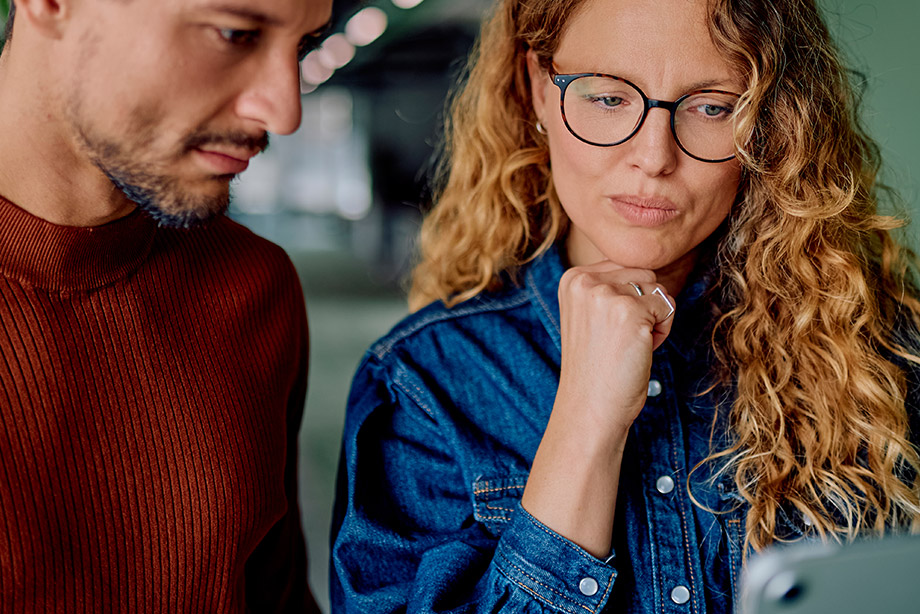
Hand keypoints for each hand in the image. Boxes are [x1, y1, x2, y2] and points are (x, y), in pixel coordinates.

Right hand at [555, 261, 675, 436]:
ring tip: (629, 344)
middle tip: (620, 338)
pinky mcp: (631, 312)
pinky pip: (668, 307)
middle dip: (643, 306)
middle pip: (643, 274)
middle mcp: (585, 281)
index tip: (608, 328)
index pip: (625, 266)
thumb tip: (650, 268)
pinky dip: (662, 331)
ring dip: (654, 318)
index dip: (627, 299)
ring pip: (658, 289)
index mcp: (571, 278)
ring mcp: (606, 295)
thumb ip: (608, 285)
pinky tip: (640, 350)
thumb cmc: (596, 365)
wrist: (591, 406)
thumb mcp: (589, 313)